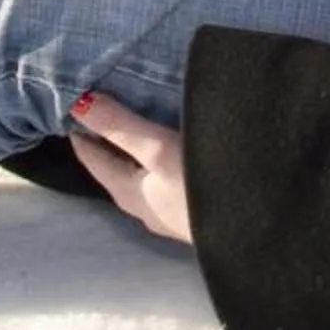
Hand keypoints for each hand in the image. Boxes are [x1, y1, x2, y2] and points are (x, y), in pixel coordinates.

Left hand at [68, 90, 190, 242]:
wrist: (261, 228)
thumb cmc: (202, 188)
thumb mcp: (158, 149)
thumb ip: (119, 125)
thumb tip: (76, 101)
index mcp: (129, 194)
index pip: (93, 158)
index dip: (81, 130)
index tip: (69, 102)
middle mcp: (145, 209)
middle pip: (115, 170)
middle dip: (105, 142)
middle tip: (97, 106)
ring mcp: (170, 215)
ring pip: (139, 179)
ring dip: (131, 155)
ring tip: (132, 126)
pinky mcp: (193, 214)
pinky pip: (162, 183)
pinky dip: (156, 164)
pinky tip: (172, 156)